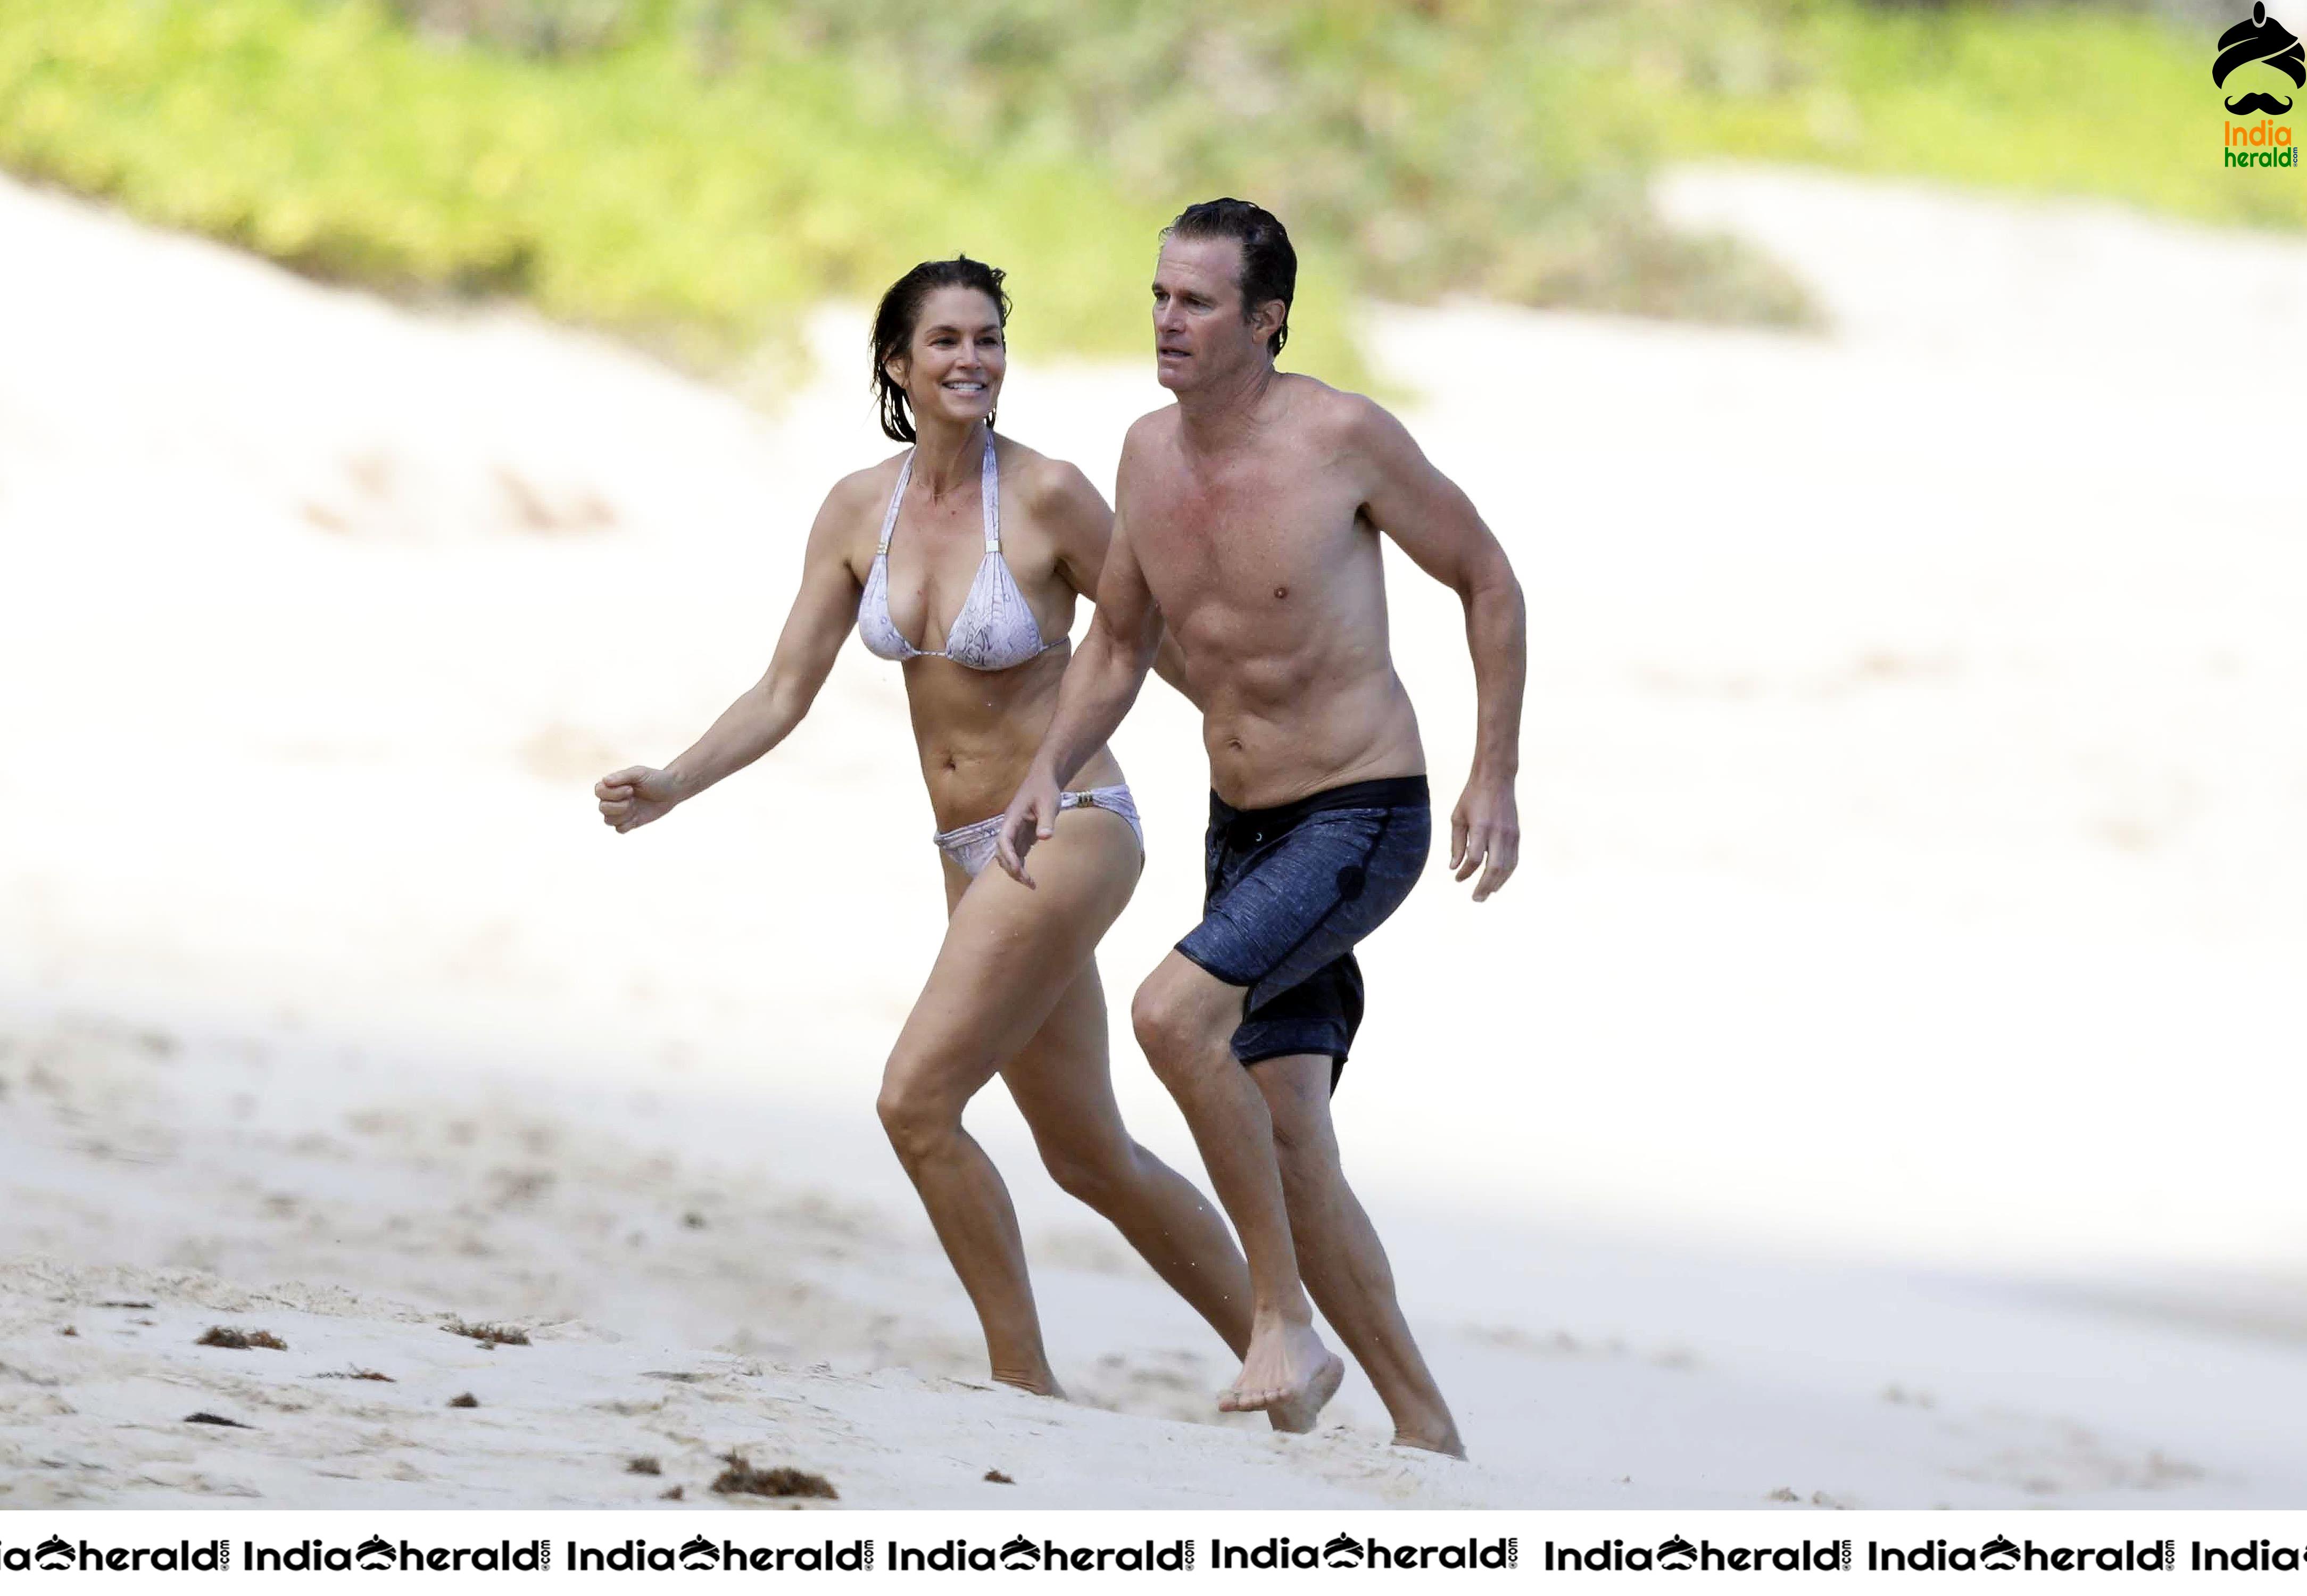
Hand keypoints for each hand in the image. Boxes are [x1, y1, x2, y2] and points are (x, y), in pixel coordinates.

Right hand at [595, 765, 683, 832]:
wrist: (672, 791)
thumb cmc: (655, 779)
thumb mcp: (639, 773)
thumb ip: (621, 776)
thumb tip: (605, 781)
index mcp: (612, 785)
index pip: (599, 792)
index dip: (613, 793)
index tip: (630, 789)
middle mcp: (613, 799)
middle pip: (602, 808)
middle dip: (619, 805)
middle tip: (633, 797)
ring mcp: (621, 812)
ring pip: (608, 821)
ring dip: (623, 815)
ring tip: (635, 807)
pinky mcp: (629, 822)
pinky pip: (619, 829)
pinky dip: (627, 824)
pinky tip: (637, 816)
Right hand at [993, 766, 1062, 887]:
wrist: (1044, 780)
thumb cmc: (1045, 789)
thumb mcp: (1049, 803)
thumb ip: (1046, 820)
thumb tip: (1045, 837)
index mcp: (1012, 818)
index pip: (1004, 840)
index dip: (1009, 856)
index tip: (1018, 870)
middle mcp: (1010, 827)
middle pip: (1002, 852)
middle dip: (1012, 868)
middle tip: (1028, 882)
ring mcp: (1015, 832)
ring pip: (1008, 855)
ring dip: (1015, 870)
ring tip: (1030, 884)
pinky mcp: (1022, 835)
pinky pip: (1017, 853)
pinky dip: (1021, 865)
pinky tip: (1029, 877)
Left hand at [1449, 774, 1518, 901]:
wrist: (1496, 779)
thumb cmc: (1472, 797)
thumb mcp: (1458, 817)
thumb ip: (1456, 843)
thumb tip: (1454, 868)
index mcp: (1480, 827)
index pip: (1474, 858)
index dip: (1466, 873)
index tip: (1457, 879)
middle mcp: (1498, 832)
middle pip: (1494, 868)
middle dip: (1484, 886)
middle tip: (1476, 899)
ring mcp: (1510, 834)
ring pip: (1507, 867)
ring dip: (1497, 883)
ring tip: (1486, 894)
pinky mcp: (1517, 835)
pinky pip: (1513, 860)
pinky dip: (1506, 873)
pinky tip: (1497, 881)